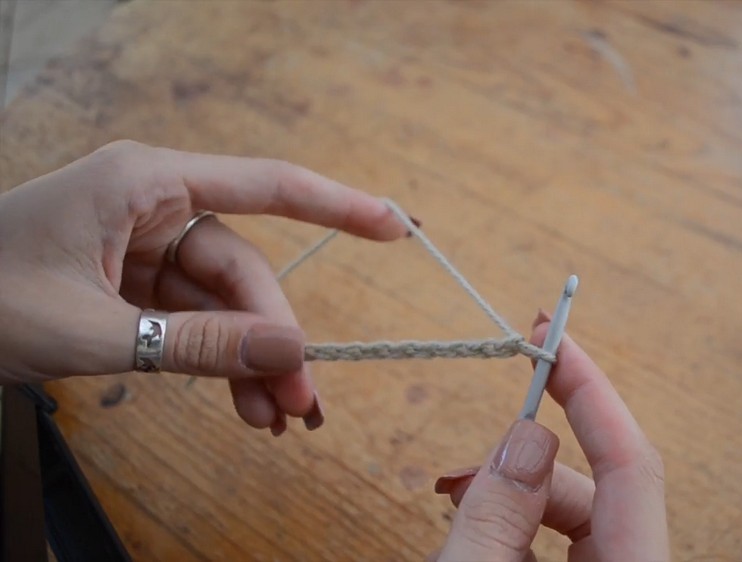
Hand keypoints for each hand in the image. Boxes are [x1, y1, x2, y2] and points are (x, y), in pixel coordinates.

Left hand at [0, 140, 407, 433]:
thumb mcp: (93, 330)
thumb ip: (197, 344)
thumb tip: (293, 355)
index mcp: (143, 183)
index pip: (264, 187)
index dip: (337, 205)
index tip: (396, 226)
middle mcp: (152, 206)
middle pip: (243, 270)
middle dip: (274, 337)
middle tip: (303, 399)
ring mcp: (143, 248)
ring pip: (223, 304)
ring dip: (249, 362)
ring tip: (275, 418)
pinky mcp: (132, 285)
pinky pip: (192, 323)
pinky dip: (216, 364)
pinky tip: (242, 406)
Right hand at [428, 312, 669, 560]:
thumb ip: (498, 513)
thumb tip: (527, 436)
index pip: (630, 463)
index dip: (592, 391)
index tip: (553, 337)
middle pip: (593, 487)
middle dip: (527, 461)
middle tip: (469, 462)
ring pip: (568, 515)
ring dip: (510, 501)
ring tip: (455, 506)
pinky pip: (556, 545)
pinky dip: (512, 530)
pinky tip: (473, 542)